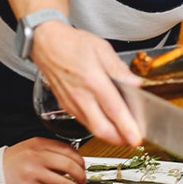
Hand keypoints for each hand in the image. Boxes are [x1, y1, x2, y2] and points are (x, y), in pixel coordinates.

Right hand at [2, 137, 88, 183]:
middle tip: (84, 181)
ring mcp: (34, 172)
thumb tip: (72, 160)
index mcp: (40, 144)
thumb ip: (50, 150)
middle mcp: (38, 156)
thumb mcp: (31, 147)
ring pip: (64, 181)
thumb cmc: (13, 160)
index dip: (81, 161)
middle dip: (82, 175)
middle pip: (70, 165)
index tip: (83, 167)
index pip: (69, 150)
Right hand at [29, 21, 142, 147]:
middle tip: (132, 139)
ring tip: (123, 133)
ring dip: (109, 135)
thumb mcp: (102, 49)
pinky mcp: (66, 106)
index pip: (114, 110)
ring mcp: (72, 103)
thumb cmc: (72, 44)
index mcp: (94, 80)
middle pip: (102, 129)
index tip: (137, 138)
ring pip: (92, 129)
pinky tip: (106, 122)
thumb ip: (119, 69)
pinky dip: (97, 127)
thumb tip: (135, 83)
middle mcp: (81, 96)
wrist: (46, 44)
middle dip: (119, 139)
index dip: (127, 127)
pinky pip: (84, 122)